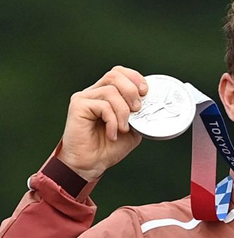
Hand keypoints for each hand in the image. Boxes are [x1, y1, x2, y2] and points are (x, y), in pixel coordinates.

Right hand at [57, 66, 148, 180]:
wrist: (92, 164)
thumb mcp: (134, 127)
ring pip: (111, 90)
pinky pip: (102, 105)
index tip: (146, 92)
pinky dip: (113, 121)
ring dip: (123, 111)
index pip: (120, 73)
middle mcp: (94, 92)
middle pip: (115, 75)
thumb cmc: (109, 147)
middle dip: (132, 91)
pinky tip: (112, 133)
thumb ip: (140, 113)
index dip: (135, 78)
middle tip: (137, 110)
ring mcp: (84, 98)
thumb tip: (151, 103)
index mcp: (107, 94)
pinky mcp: (78, 106)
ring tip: (123, 128)